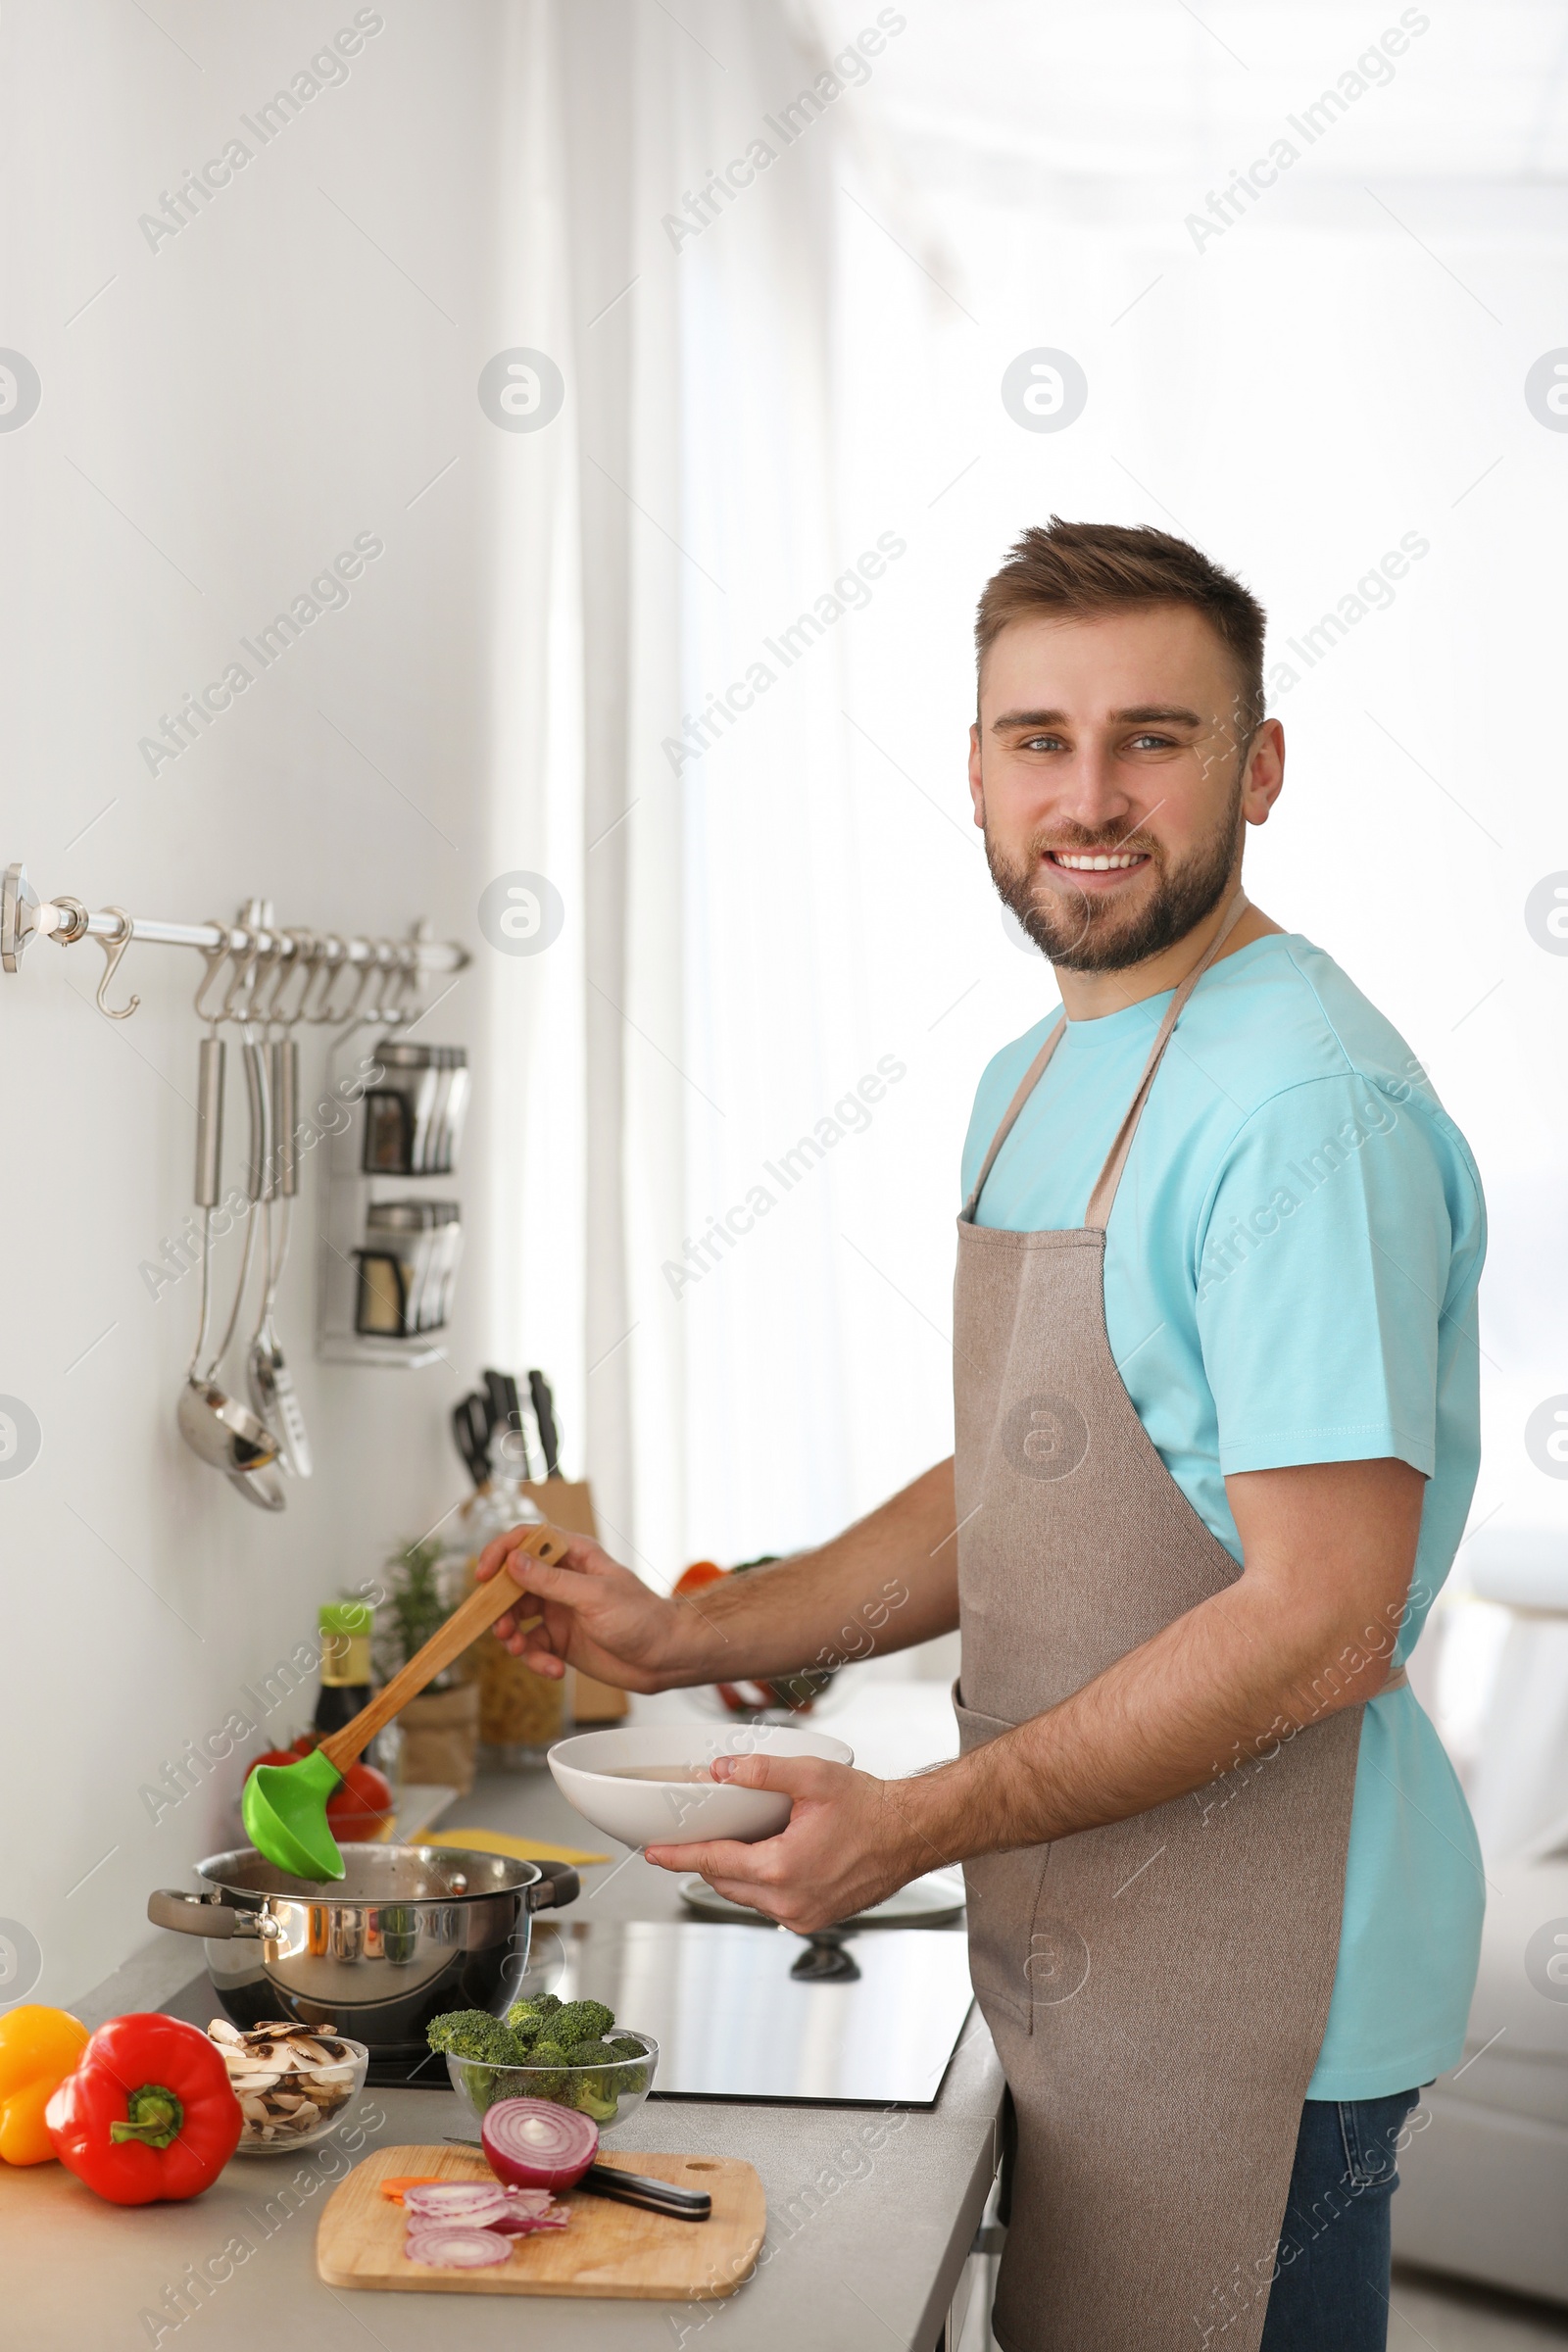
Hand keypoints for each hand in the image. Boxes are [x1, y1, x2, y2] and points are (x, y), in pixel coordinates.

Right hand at [474, 1529, 686, 1694]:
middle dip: (501, 1606)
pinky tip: (553, 1670)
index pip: (526, 1541)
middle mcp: (561, 1580)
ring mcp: (559, 1610)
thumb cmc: (641, 1617)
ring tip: (520, 1650)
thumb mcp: (594, 1596)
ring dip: (512, 1636)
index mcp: (573, 1555)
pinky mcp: (560, 1641)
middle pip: (513, 1584)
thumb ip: (552, 1581)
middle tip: (500, 1627)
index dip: (500, 1553)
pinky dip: (535, 1660)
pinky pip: (533, 1647)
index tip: (483, 1575)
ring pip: (516, 1618)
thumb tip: (514, 1562)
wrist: (665, 1657)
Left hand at [643, 1755, 934, 1932]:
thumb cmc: (870, 1807)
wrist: (910, 1834)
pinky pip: (771, 1904)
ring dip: (736, 1871)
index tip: (652, 1852)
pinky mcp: (814, 1920)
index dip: (678, 1856)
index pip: (713, 1862)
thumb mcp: (813, 1777)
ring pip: (747, 1895)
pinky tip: (772, 1856)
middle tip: (701, 1833)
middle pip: (726, 1881)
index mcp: (781, 1868)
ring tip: (741, 1840)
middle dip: (709, 1858)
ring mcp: (802, 1916)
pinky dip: (762, 1883)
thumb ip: (762, 1772)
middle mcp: (789, 1901)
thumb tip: (721, 1771)